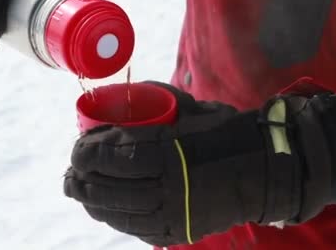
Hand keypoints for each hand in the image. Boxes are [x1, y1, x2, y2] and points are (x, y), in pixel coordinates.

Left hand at [63, 82, 332, 246]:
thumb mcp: (192, 110)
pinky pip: (136, 229)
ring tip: (79, 191)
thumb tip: (119, 104)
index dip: (88, 153)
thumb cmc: (226, 132)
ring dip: (93, 202)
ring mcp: (175, 214)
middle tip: (71, 173)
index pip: (116, 155)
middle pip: (111, 187)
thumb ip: (157, 106)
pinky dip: (115, 218)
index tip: (77, 148)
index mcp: (172, 150)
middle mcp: (170, 185)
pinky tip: (104, 209)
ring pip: (119, 212)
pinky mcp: (179, 232)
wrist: (264, 168)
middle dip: (83, 180)